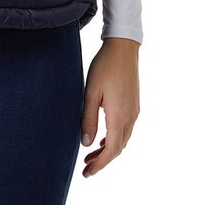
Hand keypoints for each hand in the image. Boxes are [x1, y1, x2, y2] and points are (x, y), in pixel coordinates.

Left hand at [80, 37, 139, 176]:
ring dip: (109, 149)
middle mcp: (131, 116)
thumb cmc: (104, 66)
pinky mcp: (134, 104)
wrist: (123, 47)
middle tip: (86, 167)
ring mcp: (134, 110)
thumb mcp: (90, 92)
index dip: (100, 164)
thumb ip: (88, 119)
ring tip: (91, 154)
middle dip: (103, 160)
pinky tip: (104, 137)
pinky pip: (126, 129)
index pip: (112, 150)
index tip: (87, 173)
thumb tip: (86, 144)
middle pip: (119, 148)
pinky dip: (115, 138)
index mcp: (119, 115)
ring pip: (123, 139)